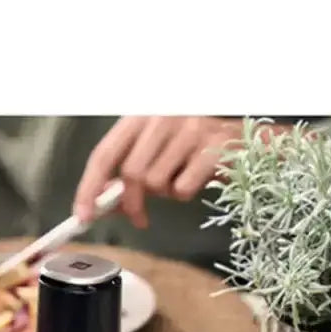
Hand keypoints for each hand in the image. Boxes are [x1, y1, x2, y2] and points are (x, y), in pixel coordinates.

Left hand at [73, 116, 244, 228]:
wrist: (247, 138)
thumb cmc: (195, 146)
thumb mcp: (155, 151)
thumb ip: (126, 173)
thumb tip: (100, 204)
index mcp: (142, 114)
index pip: (104, 153)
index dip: (89, 188)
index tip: (83, 215)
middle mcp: (164, 115)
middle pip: (131, 173)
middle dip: (132, 203)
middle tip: (139, 216)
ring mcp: (191, 127)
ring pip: (156, 182)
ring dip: (164, 193)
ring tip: (179, 180)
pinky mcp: (214, 145)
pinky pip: (182, 188)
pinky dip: (186, 193)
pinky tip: (197, 178)